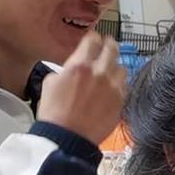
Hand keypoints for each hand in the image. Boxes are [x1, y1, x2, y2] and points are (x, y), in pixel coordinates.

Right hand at [39, 29, 127, 147]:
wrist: (68, 137)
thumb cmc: (54, 113)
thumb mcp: (50, 83)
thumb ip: (66, 70)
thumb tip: (72, 69)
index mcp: (80, 65)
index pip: (92, 41)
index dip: (93, 37)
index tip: (94, 38)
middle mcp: (100, 73)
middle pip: (112, 49)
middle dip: (109, 45)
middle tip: (108, 44)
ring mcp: (113, 88)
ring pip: (122, 68)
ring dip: (115, 66)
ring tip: (110, 69)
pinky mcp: (120, 102)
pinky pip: (125, 86)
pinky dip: (119, 83)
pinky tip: (113, 87)